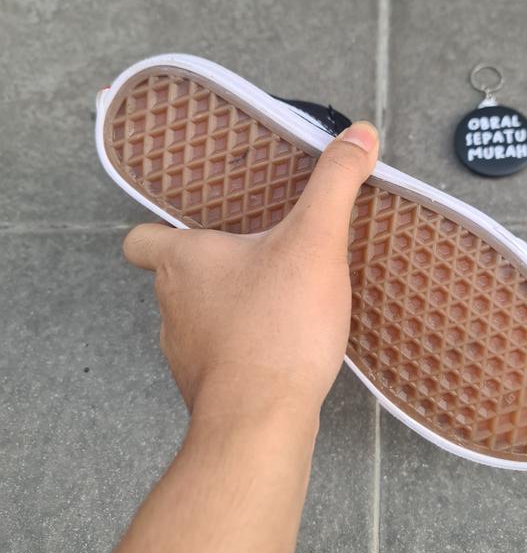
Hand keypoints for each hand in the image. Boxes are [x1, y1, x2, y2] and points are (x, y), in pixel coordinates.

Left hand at [122, 121, 379, 427]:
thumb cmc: (278, 323)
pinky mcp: (208, 389)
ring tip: (279, 299)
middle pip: (177, 277)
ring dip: (231, 307)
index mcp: (183, 262)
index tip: (193, 230)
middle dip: (216, 267)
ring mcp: (184, 352)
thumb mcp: (315, 241)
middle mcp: (170, 306)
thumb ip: (336, 183)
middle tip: (261, 256)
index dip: (157, 231)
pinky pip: (222, 355)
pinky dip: (244, 346)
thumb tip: (361, 133)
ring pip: (199, 318)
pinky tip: (282, 344)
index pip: (139, 239)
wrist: (263, 419)